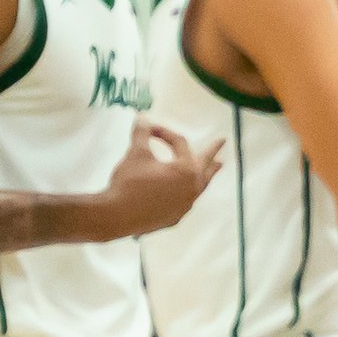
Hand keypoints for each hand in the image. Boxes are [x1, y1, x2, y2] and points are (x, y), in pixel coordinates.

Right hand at [100, 120, 221, 235]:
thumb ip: (142, 133)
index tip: (149, 129)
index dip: (164, 133)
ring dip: (207, 173)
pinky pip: (186, 201)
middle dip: (212, 151)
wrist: (115, 216)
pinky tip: (188, 192)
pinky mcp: (174, 218)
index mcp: (186, 170)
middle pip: (205, 165)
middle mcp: (192, 189)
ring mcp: (185, 206)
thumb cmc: (128, 183)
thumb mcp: (136, 153)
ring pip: (200, 186)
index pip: (180, 144)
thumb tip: (142, 117)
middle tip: (222, 141)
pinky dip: (189, 192)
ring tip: (216, 166)